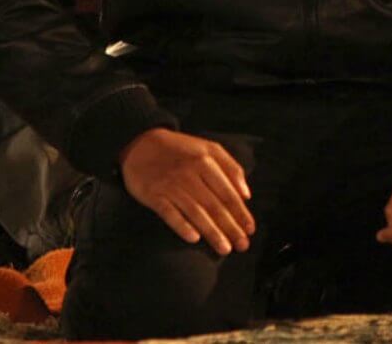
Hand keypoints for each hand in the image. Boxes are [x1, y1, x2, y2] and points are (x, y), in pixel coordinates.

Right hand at [118, 128, 253, 254]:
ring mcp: (170, 185)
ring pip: (195, 212)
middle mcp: (189, 174)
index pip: (227, 192)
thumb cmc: (182, 150)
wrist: (141, 143)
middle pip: (214, 205)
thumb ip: (231, 168)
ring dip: (212, 232)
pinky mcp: (153, 195)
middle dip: (231, 227)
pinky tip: (193, 239)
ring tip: (225, 249)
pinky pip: (169, 213)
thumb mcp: (209, 149)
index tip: (250, 229)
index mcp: (205, 161)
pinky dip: (181, 226)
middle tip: (243, 245)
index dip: (241, 212)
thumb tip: (246, 194)